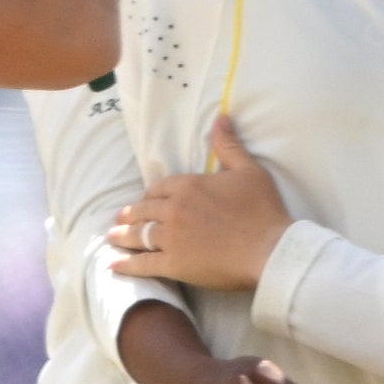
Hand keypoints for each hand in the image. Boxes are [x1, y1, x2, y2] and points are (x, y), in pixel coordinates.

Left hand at [108, 114, 293, 292]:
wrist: (270, 250)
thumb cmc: (263, 211)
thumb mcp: (249, 171)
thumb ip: (229, 146)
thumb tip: (221, 118)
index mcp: (188, 185)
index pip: (158, 188)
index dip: (150, 195)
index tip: (146, 201)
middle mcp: (173, 209)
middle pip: (143, 210)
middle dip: (130, 214)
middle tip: (120, 219)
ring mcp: (171, 237)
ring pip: (138, 235)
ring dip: (123, 236)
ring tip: (113, 237)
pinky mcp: (173, 264)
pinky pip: (143, 263)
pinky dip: (127, 264)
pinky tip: (115, 265)